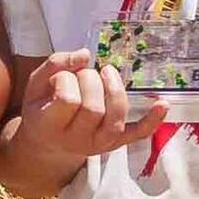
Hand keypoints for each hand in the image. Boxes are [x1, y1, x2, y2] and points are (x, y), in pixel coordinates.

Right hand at [8, 49, 143, 173]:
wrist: (46, 142)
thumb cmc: (41, 108)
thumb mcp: (35, 85)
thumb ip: (55, 64)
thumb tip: (85, 54)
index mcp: (49, 126)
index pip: (68, 99)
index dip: (67, 80)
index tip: (61, 76)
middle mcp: (75, 140)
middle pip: (94, 108)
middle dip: (90, 80)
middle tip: (81, 75)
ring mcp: (98, 143)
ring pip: (116, 117)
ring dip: (115, 88)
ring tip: (106, 73)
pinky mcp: (115, 143)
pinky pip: (137, 133)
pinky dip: (152, 120)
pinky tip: (162, 104)